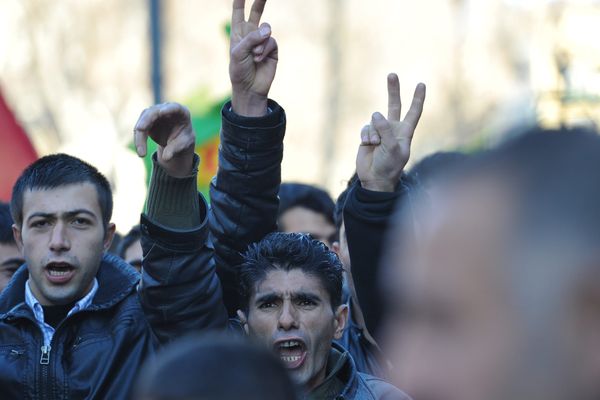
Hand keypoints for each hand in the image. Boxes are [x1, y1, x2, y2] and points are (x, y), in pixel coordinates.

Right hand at [134, 102, 195, 177]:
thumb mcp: (184, 144)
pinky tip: (141, 152)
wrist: (177, 140)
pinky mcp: (147, 121)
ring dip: (140, 136)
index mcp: (181, 112)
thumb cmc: (184, 139)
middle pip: (153, 112)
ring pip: (143, 121)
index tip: (161, 112)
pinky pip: (140, 129)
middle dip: (145, 120)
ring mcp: (155, 113)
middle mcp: (166, 109)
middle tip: (140, 129)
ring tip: (142, 154)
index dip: (168, 109)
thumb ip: (175, 148)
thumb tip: (165, 158)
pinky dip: (139, 140)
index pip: (174, 107)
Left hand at [230, 0, 277, 116]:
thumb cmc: (239, 71)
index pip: (238, 12)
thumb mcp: (238, 53)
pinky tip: (259, 59)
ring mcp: (262, 41)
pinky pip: (271, 41)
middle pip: (256, 13)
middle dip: (260, 2)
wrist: (250, 88)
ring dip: (260, 43)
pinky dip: (265, 49)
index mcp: (238, 33)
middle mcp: (251, 34)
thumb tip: (267, 30)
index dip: (240, 1)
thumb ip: (250, 39)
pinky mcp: (272, 50)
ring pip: (266, 30)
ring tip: (254, 56)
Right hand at [356, 74, 425, 191]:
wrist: (374, 179)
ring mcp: (380, 131)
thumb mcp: (392, 149)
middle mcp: (393, 129)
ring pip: (374, 120)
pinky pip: (365, 127)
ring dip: (373, 132)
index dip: (417, 99)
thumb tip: (376, 113)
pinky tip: (368, 145)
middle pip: (394, 105)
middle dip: (393, 90)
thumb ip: (386, 130)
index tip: (421, 84)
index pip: (413, 112)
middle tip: (392, 74)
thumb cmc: (389, 166)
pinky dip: (366, 136)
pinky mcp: (367, 135)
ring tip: (375, 145)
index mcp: (405, 132)